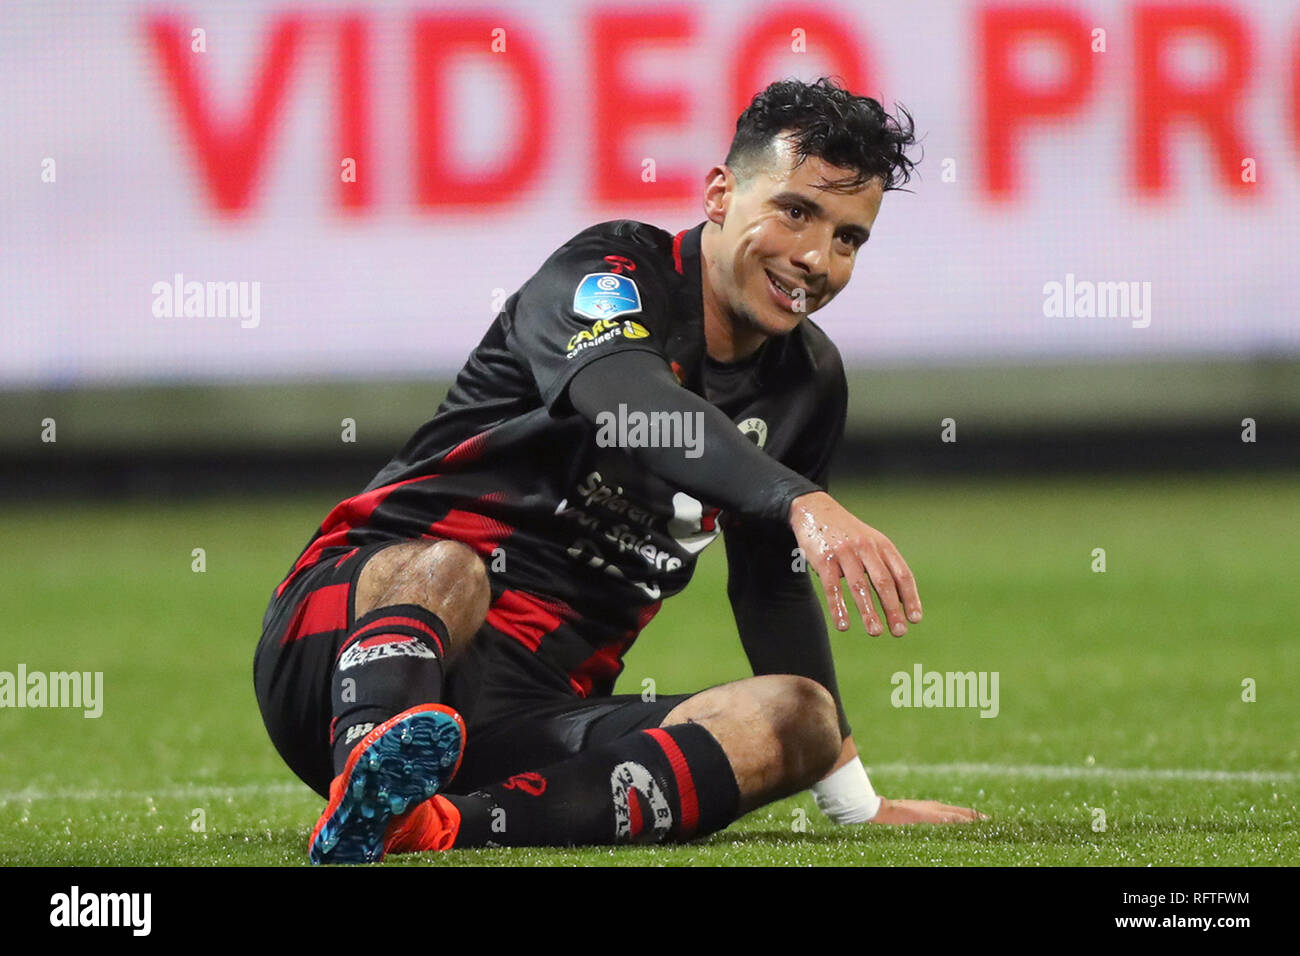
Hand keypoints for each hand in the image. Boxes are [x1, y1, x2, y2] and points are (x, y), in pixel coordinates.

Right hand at [788, 491, 921, 634]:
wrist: (814, 510)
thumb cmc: (847, 533)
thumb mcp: (871, 542)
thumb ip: (885, 566)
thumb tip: (902, 601)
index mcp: (882, 545)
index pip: (902, 574)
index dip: (910, 597)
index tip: (914, 619)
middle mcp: (866, 547)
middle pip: (883, 582)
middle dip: (893, 609)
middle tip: (899, 632)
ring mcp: (844, 553)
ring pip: (859, 586)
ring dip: (869, 612)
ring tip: (876, 632)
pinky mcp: (824, 559)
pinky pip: (832, 587)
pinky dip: (838, 607)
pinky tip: (843, 625)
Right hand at [870, 797, 987, 824]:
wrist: (881, 811)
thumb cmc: (893, 816)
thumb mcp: (912, 817)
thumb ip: (924, 820)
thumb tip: (937, 825)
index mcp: (933, 808)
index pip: (957, 812)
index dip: (970, 815)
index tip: (982, 820)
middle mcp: (936, 808)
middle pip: (961, 812)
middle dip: (975, 816)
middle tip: (990, 821)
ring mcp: (933, 812)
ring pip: (958, 814)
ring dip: (971, 818)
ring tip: (985, 822)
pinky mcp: (929, 817)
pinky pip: (949, 819)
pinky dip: (960, 820)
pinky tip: (969, 823)